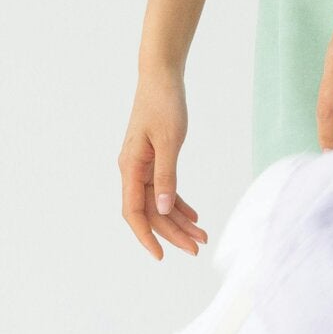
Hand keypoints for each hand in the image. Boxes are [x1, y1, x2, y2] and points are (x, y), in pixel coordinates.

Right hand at [119, 69, 204, 258]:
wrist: (161, 77)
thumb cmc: (164, 104)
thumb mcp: (169, 141)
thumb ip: (166, 176)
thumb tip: (161, 209)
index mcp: (131, 167)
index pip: (133, 211)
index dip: (146, 236)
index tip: (160, 256)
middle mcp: (132, 170)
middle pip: (150, 211)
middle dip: (172, 232)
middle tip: (197, 248)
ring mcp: (142, 166)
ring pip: (158, 202)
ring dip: (178, 220)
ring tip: (202, 236)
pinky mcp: (153, 159)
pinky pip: (163, 188)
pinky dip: (178, 203)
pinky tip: (194, 215)